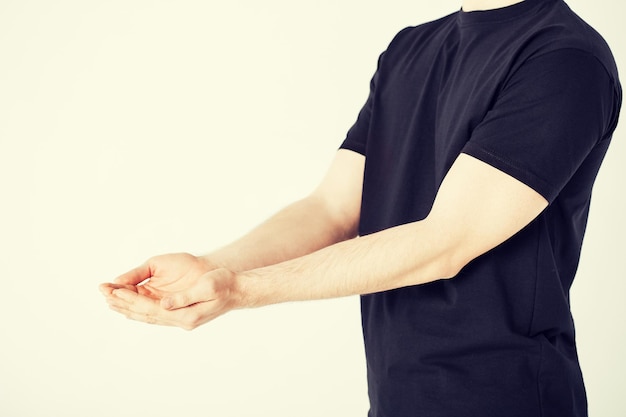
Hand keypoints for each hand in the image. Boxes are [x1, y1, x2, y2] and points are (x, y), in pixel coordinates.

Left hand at [99, 253, 243, 329]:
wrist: (237, 291)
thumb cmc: (224, 285)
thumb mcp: (207, 287)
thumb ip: (184, 298)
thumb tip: (163, 304)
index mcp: (185, 316)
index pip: (151, 308)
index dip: (132, 299)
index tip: (115, 290)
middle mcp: (180, 321)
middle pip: (145, 314)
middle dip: (123, 303)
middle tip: (103, 293)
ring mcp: (180, 320)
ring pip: (148, 316)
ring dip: (128, 308)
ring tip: (110, 301)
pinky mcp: (181, 315)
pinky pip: (155, 314)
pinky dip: (140, 310)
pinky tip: (131, 308)